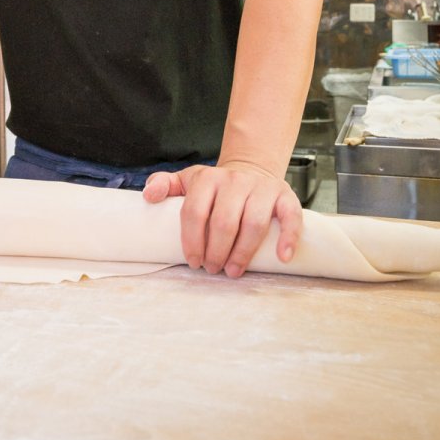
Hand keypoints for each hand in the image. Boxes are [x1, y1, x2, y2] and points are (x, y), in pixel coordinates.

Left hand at [143, 162, 301, 277]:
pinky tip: (282, 256)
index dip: (192, 241)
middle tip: (213, 269)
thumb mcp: (188, 180)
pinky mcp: (284, 196)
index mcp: (207, 179)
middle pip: (224, 222)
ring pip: (254, 223)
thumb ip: (164, 184)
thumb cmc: (215, 186)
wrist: (251, 169)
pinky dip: (289, 238)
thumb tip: (148, 196)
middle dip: (216, 252)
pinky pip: (291, 216)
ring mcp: (261, 188)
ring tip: (233, 270)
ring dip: (243, 253)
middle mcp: (235, 181)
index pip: (195, 212)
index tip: (194, 262)